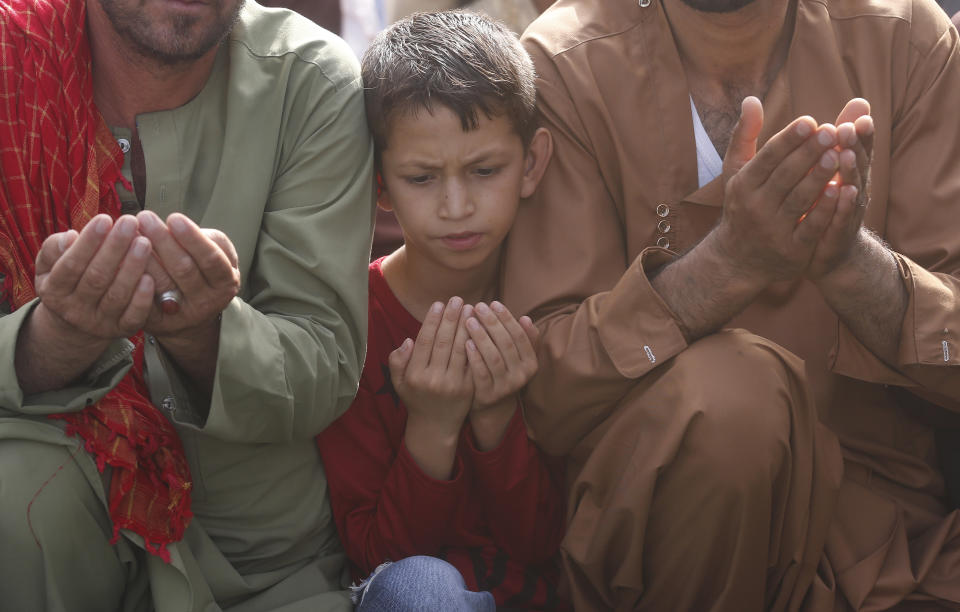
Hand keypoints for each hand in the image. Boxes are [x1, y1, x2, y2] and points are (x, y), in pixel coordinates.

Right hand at [34, 214, 154, 341]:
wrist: (77, 324)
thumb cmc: (67, 281)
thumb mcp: (50, 266)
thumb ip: (54, 249)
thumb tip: (70, 237)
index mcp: (54, 291)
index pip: (71, 265)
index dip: (88, 242)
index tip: (105, 219)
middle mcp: (75, 310)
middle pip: (97, 278)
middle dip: (114, 248)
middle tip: (130, 222)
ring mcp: (100, 322)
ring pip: (117, 295)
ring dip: (132, 267)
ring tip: (145, 241)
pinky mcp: (122, 330)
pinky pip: (134, 316)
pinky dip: (142, 298)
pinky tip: (151, 277)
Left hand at [136, 211, 239, 337]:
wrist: (194, 313)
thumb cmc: (203, 271)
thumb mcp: (217, 254)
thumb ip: (203, 240)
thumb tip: (174, 224)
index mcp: (225, 282)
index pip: (211, 259)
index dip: (193, 238)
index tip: (174, 218)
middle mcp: (207, 302)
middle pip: (184, 270)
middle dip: (163, 241)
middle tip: (144, 217)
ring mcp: (183, 315)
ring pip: (161, 284)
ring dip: (143, 256)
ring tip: (130, 233)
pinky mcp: (159, 324)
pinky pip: (143, 301)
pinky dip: (132, 279)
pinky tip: (120, 260)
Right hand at [389, 297, 474, 435]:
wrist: (435, 427)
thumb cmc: (416, 398)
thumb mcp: (398, 382)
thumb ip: (398, 361)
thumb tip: (409, 340)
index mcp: (415, 375)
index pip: (425, 341)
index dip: (432, 321)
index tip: (438, 303)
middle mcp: (433, 379)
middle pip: (444, 342)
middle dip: (451, 318)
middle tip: (458, 299)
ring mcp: (453, 385)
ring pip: (460, 349)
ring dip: (466, 326)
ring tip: (470, 308)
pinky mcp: (468, 388)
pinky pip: (472, 361)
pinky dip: (476, 343)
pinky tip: (479, 328)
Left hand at [464, 301, 538, 409]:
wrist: (493, 406)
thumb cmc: (503, 371)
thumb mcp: (516, 357)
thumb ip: (523, 339)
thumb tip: (526, 318)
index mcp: (531, 363)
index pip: (520, 336)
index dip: (507, 318)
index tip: (493, 303)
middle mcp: (522, 376)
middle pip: (507, 344)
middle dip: (492, 323)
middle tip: (478, 306)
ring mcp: (505, 387)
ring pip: (494, 357)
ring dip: (481, 337)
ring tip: (469, 320)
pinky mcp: (489, 395)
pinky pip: (481, 373)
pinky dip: (474, 357)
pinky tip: (465, 342)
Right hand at [713, 96, 843, 285]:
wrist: (738, 260)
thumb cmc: (742, 204)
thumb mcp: (737, 171)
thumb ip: (745, 134)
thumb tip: (752, 98)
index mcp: (742, 185)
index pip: (767, 158)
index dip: (789, 139)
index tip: (810, 121)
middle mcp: (755, 208)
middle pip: (785, 176)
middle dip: (808, 153)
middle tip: (833, 132)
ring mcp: (772, 230)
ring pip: (799, 200)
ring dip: (820, 177)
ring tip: (841, 154)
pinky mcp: (792, 250)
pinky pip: (811, 227)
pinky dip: (826, 209)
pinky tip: (843, 190)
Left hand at [807, 99, 874, 280]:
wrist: (828, 252)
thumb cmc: (830, 202)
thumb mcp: (836, 168)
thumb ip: (843, 137)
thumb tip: (859, 100)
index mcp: (852, 172)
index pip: (860, 148)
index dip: (862, 133)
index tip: (860, 116)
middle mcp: (855, 189)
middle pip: (858, 165)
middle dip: (854, 146)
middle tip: (848, 128)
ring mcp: (848, 212)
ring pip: (852, 189)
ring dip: (849, 172)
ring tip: (845, 154)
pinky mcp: (836, 233)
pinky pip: (840, 218)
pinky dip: (842, 205)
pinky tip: (842, 192)